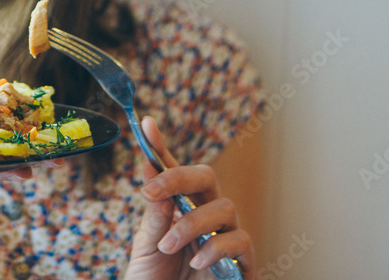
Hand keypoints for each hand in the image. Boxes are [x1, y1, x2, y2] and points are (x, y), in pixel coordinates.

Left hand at [124, 117, 254, 279]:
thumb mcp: (147, 247)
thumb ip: (153, 216)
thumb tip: (152, 177)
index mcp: (179, 207)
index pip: (173, 171)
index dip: (161, 146)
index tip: (146, 125)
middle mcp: (206, 216)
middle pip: (206, 176)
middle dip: (180, 177)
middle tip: (151, 190)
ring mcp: (226, 236)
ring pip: (224, 207)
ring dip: (191, 223)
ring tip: (168, 245)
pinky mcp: (242, 262)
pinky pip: (240, 242)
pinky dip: (216, 248)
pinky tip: (197, 260)